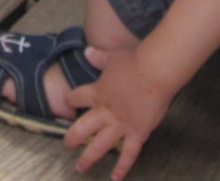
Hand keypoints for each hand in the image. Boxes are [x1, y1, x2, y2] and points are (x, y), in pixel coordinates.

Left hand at [62, 49, 171, 179]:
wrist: (153, 72)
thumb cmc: (135, 61)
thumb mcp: (113, 57)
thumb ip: (99, 57)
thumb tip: (87, 51)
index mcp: (98, 92)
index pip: (78, 97)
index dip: (71, 99)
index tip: (67, 102)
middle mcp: (105, 111)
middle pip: (82, 128)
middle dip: (72, 138)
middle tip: (66, 145)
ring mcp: (120, 125)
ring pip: (99, 145)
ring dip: (88, 158)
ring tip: (79, 168)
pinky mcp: (136, 133)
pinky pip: (128, 154)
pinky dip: (122, 168)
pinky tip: (115, 178)